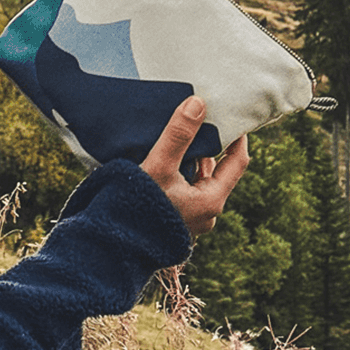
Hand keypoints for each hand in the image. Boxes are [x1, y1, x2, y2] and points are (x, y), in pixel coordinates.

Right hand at [141, 96, 247, 237]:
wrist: (112, 246)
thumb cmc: (137, 207)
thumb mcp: (159, 166)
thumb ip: (178, 135)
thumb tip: (198, 104)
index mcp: (211, 200)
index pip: (237, 162)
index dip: (237, 137)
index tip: (230, 115)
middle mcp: (205, 213)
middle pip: (216, 171)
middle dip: (209, 146)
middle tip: (199, 121)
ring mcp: (189, 220)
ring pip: (197, 181)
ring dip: (190, 160)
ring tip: (177, 137)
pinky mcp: (172, 221)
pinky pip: (182, 191)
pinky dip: (177, 174)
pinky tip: (160, 161)